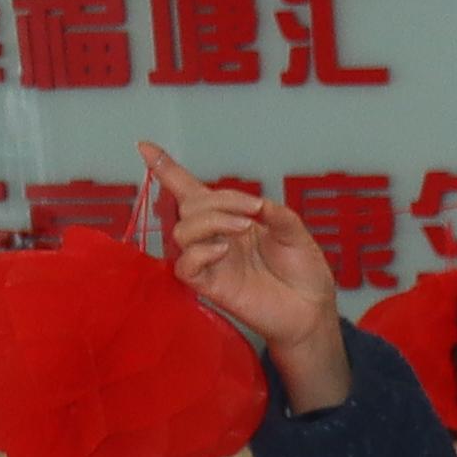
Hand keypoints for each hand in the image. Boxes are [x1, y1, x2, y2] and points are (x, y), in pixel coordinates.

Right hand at [163, 176, 357, 413]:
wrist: (313, 310)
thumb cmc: (303, 272)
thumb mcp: (296, 235)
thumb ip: (277, 215)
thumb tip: (257, 204)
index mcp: (229, 219)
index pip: (190, 192)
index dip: (167, 170)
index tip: (144, 146)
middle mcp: (213, 237)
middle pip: (190, 207)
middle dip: (219, 200)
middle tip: (253, 211)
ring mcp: (210, 261)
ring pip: (182, 231)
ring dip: (212, 221)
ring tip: (244, 227)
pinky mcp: (209, 286)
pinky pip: (185, 266)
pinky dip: (201, 252)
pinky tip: (224, 250)